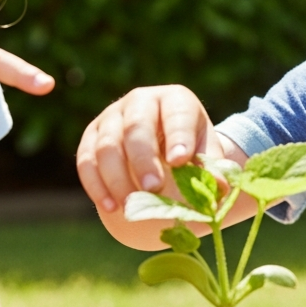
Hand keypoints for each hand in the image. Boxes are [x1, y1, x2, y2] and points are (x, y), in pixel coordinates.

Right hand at [76, 85, 219, 213]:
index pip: (176, 115)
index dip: (178, 137)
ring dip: (118, 177)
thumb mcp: (205, 153)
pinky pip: (87, 159)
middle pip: (137, 127)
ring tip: (131, 205)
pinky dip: (96, 185)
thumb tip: (218, 189)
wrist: (162, 147)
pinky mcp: (92, 136)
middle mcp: (141, 100)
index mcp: (175, 100)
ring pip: (107, 145)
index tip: (180, 161)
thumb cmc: (187, 149)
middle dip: (144, 159)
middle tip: (154, 188)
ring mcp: (112, 116)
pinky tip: (110, 206)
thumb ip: (212, 168)